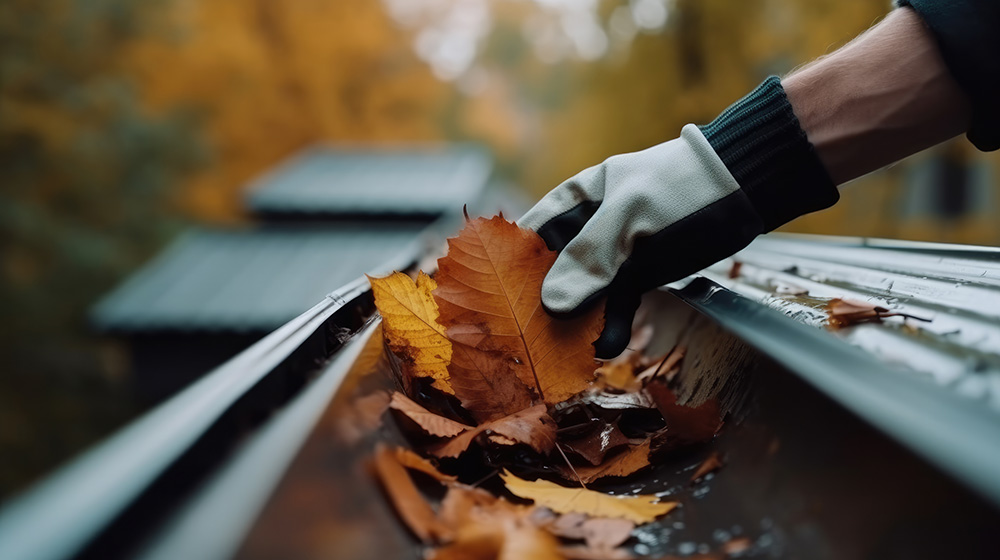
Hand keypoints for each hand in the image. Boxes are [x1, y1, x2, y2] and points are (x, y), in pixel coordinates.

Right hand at [518, 125, 762, 358]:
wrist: (744, 190)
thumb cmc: (681, 190)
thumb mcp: (631, 218)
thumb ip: (590, 258)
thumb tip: (551, 303)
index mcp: (576, 199)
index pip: (529, 235)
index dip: (508, 266)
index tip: (497, 301)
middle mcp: (588, 227)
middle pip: (551, 269)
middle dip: (539, 303)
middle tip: (528, 338)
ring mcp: (614, 253)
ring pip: (582, 292)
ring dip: (576, 322)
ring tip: (568, 353)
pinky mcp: (638, 273)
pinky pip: (615, 303)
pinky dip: (609, 325)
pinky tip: (606, 346)